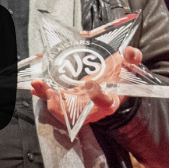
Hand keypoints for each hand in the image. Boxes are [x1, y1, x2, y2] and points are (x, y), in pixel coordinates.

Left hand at [30, 46, 145, 127]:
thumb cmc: (118, 78)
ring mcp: (80, 108)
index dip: (97, 96)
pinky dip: (44, 95)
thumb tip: (131, 52)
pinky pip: (55, 102)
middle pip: (76, 114)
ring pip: (62, 110)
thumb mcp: (127, 67)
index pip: (106, 103)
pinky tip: (36, 88)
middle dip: (61, 106)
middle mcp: (94, 108)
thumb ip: (132, 58)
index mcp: (111, 101)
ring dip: (48, 99)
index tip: (89, 84)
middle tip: (52, 92)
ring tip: (39, 86)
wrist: (110, 86)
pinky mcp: (69, 103)